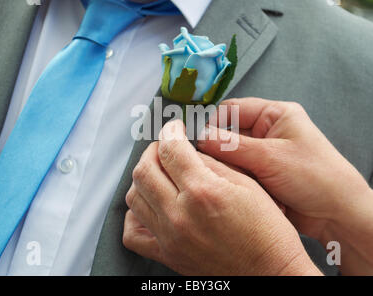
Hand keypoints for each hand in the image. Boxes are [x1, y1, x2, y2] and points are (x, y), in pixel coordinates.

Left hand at [123, 120, 320, 275]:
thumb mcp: (246, 185)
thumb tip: (189, 150)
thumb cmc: (266, 229)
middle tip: (166, 147)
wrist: (268, 272)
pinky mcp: (167, 255)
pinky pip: (132, 233)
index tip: (174, 129)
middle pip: (144, 170)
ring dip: (144, 177)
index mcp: (203, 192)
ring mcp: (169, 237)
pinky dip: (135, 214)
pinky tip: (151, 205)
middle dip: (153, 151)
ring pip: (133, 196)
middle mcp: (180, 214)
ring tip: (160, 173)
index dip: (170, 132)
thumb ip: (212, 163)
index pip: (171, 150)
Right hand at [197, 97, 372, 274]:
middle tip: (208, 163)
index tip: (198, 140)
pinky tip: (236, 188)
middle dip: (219, 149)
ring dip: (228, 166)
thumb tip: (199, 137)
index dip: (213, 122)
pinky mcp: (261, 173)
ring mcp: (263, 153)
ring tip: (227, 178)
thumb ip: (231, 146)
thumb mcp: (270, 157)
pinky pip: (237, 171)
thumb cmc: (315, 177)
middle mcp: (267, 130)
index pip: (232, 109)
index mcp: (274, 114)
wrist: (337, 214)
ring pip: (230, 154)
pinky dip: (235, 179)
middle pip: (229, 133)